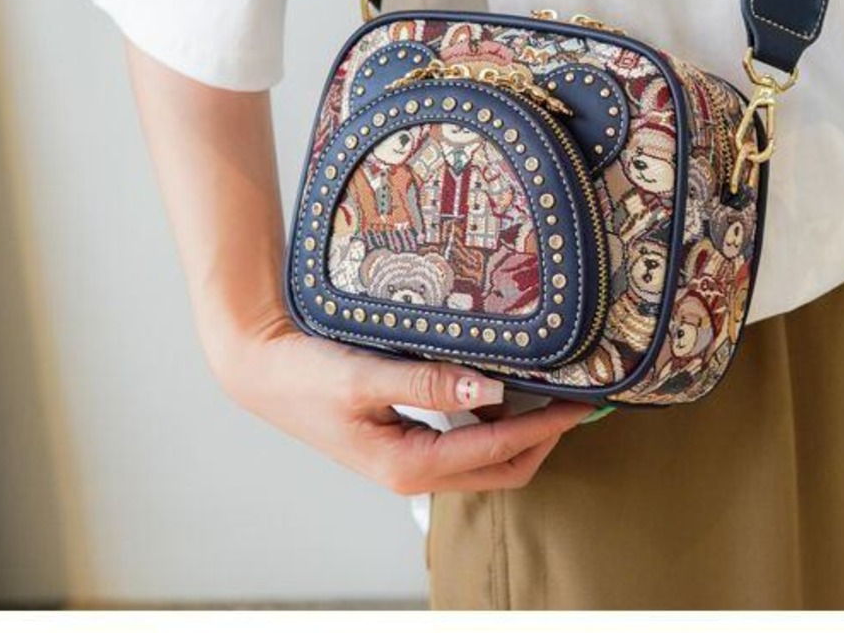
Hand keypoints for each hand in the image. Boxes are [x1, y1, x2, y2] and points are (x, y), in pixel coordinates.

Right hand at [212, 310, 595, 494]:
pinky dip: (491, 421)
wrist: (263, 371)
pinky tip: (502, 388)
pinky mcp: (404, 440)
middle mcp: (413, 472)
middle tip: (578, 400)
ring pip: (483, 457)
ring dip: (522, 432)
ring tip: (551, 392)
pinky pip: (463, 440)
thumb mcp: (366, 376)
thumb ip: (429, 383)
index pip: (497, 451)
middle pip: (500, 468)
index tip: (580, 403)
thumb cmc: (306, 375)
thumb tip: (491, 389)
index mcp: (407, 465)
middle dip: (544, 439)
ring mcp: (409, 460)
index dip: (544, 428)